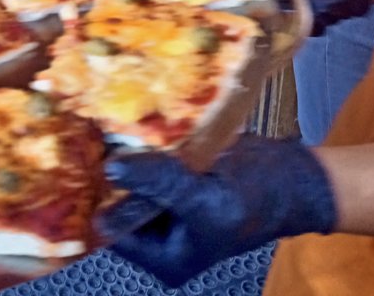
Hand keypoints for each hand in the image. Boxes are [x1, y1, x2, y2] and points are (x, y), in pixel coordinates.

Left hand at [100, 135, 335, 287]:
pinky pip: (145, 155)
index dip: (97, 197)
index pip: (112, 229)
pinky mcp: (170, 171)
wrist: (293, 176)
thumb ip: (161, 185)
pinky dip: (140, 137)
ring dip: (122, 147)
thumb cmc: (257, 198)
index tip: (80, 160)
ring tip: (109, 119)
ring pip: (129, 173)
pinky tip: (132, 116)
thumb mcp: (206, 199)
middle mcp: (158, 232)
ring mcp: (164, 200)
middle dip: (108, 168)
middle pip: (116, 199)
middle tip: (89, 133)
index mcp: (163, 256)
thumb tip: (112, 169)